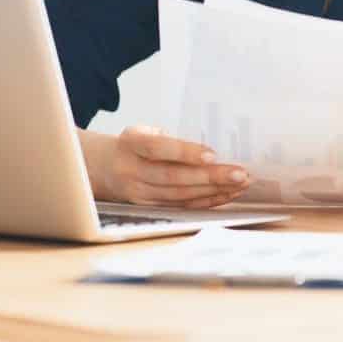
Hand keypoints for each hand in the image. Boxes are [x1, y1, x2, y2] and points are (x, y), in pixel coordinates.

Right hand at [81, 125, 251, 207]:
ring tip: (240, 184)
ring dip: (214, 191)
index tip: (213, 155)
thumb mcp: (143, 132)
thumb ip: (170, 139)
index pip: (158, 149)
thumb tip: (214, 145)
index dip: (185, 152)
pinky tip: (226, 195)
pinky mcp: (149, 208)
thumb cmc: (134, 145)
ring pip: (180, 195)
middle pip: (173, 177)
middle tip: (240, 174)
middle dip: (210, 177)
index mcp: (131, 143)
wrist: (102, 168)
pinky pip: (181, 206)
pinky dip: (206, 201)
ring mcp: (139, 193)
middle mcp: (132, 170)